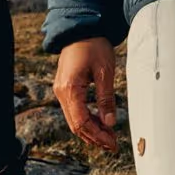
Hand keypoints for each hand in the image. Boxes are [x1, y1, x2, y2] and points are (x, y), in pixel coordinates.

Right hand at [54, 36, 118, 151]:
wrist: (81, 29)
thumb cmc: (94, 46)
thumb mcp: (105, 71)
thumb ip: (106, 98)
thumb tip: (110, 123)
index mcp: (69, 89)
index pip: (81, 122)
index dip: (97, 135)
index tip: (112, 143)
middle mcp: (61, 93)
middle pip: (76, 125)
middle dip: (94, 137)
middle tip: (112, 144)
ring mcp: (62, 91)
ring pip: (74, 120)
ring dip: (91, 130)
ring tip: (109, 137)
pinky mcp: (66, 88)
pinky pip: (74, 110)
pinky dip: (87, 120)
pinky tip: (100, 123)